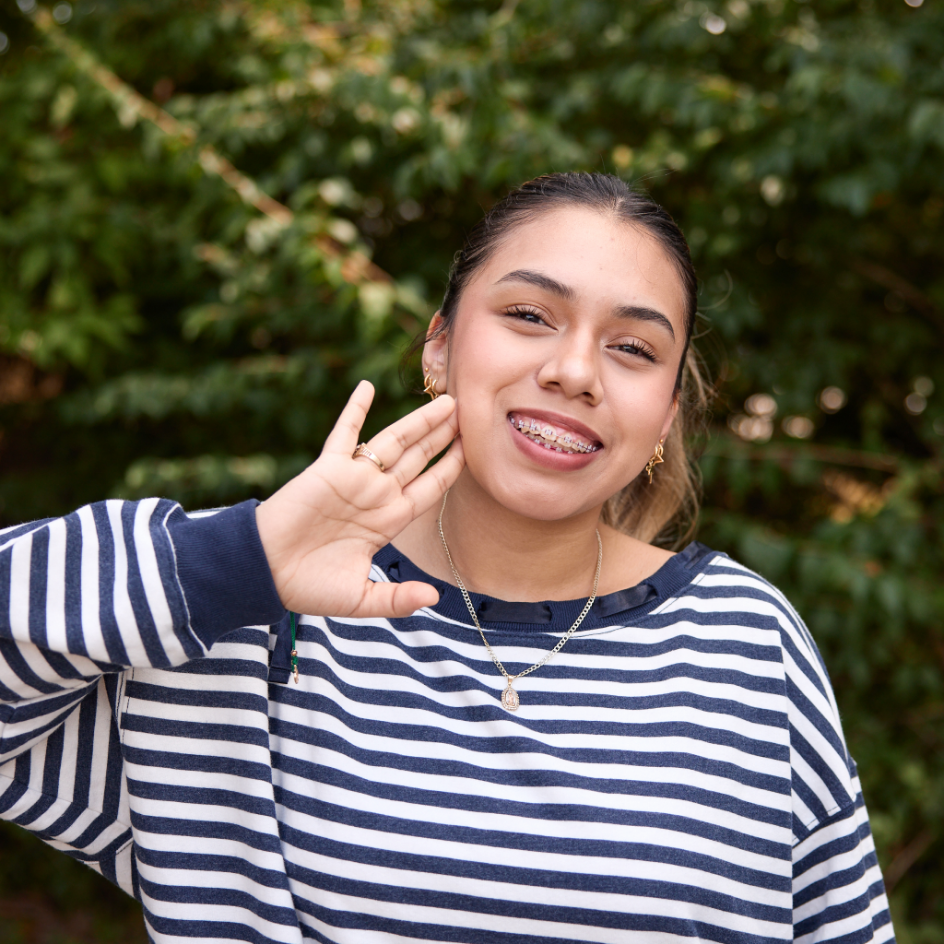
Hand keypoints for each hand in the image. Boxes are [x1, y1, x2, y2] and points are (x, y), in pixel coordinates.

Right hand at [255, 380, 463, 617]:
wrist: (264, 572)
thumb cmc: (308, 587)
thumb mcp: (360, 599)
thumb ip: (397, 599)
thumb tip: (435, 599)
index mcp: (388, 521)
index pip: (428, 488)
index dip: (449, 468)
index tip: (471, 450)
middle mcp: (375, 495)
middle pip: (418, 458)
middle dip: (442, 436)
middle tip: (466, 412)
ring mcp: (353, 479)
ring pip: (393, 442)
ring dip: (419, 421)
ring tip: (445, 401)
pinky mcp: (327, 469)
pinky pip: (344, 433)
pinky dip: (355, 409)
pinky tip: (367, 386)